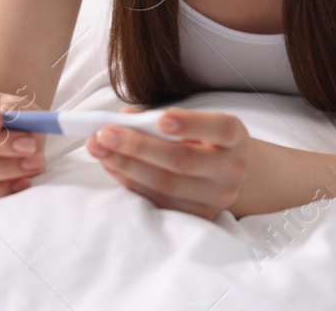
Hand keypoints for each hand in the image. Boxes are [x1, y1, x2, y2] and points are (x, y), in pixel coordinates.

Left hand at [88, 106, 248, 218]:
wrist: (230, 175)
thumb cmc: (206, 140)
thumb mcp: (197, 123)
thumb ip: (163, 118)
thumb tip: (123, 118)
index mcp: (236, 138)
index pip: (219, 129)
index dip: (190, 124)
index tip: (161, 118)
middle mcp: (232, 170)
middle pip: (182, 160)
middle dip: (139, 146)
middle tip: (106, 133)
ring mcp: (216, 198)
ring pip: (166, 184)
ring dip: (126, 165)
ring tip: (99, 148)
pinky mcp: (197, 217)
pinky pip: (158, 200)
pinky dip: (131, 182)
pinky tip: (112, 166)